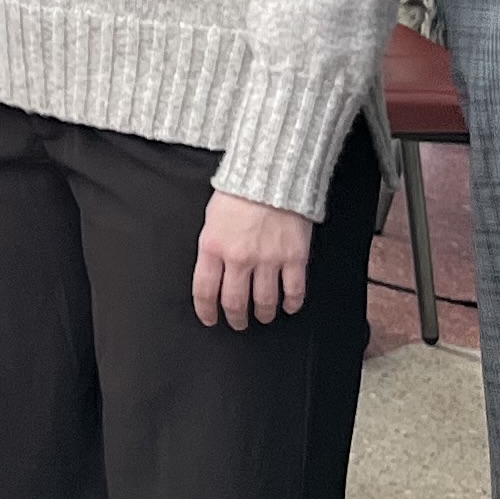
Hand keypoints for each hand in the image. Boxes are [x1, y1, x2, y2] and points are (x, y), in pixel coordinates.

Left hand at [192, 192, 315, 329]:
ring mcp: (269, 259)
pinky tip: (288, 306)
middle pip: (235, 302)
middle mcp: (239, 258)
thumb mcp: (211, 219)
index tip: (210, 319)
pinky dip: (291, 304)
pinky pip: (294, 291)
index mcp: (213, 247)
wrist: (271, 175)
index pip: (205, 290)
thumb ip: (212, 247)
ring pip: (264, 302)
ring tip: (263, 316)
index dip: (206, 311)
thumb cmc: (237, 193)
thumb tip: (212, 273)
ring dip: (263, 314)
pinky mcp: (295, 257)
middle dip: (236, 318)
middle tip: (238, 323)